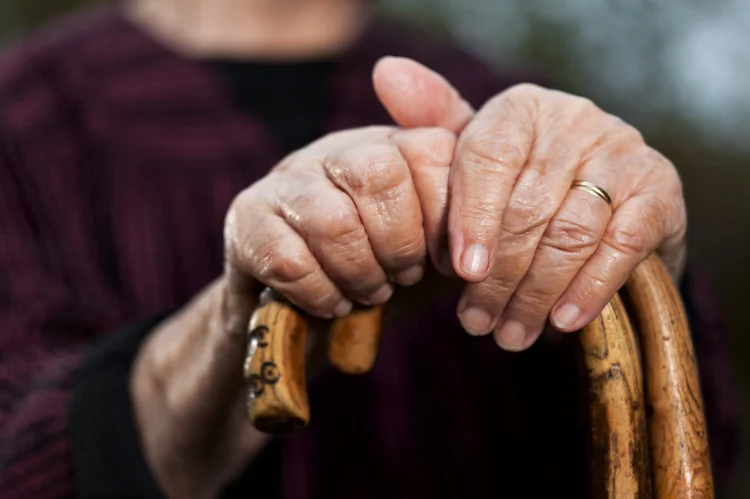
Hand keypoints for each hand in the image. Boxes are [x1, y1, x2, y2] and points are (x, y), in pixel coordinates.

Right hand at [130, 124, 456, 497]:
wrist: (306, 314)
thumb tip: (508, 198)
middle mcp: (335, 150)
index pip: (430, 151)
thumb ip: (470, 212)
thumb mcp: (436, 243)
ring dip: (360, 272)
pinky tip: (331, 303)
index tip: (445, 260)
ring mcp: (285, 182)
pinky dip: (321, 294)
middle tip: (403, 275)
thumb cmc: (381, 271)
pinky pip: (289, 259)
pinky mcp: (246, 221)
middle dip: (400, 242)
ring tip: (369, 293)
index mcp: (389, 145)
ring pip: (332, 218)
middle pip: (378, 173)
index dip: (446, 215)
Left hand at [375, 57, 686, 351]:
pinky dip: (590, 288)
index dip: (472, 218)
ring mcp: (623, 152)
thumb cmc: (519, 186)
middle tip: (477, 323)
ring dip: (536, 292)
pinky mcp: (660, 191)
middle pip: (527, 205)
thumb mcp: (475, 158)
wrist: (601, 206)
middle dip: (499, 276)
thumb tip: (386, 73)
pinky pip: (621, 245)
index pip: (489, 157)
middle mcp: (575, 120)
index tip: (460, 272)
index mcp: (521, 109)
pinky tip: (563, 322)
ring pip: (570, 231)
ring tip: (510, 333)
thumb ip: (434, 125)